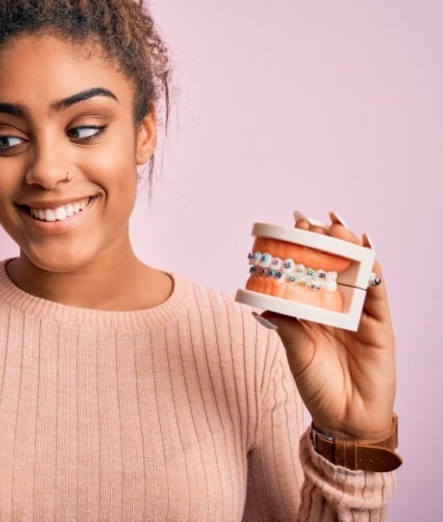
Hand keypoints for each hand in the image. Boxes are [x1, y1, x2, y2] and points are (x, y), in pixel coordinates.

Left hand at [260, 211, 395, 440]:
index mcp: (312, 309)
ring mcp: (359, 312)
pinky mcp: (379, 324)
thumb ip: (286, 324)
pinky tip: (366, 248)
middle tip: (308, 222)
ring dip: (346, 246)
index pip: (308, 270)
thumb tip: (263, 298)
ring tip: (334, 228)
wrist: (345, 419)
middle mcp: (336, 306)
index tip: (289, 225)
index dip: (301, 247)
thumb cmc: (317, 386)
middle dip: (322, 240)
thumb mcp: (296, 351)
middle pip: (331, 264)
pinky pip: (378, 291)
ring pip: (355, 271)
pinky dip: (373, 268)